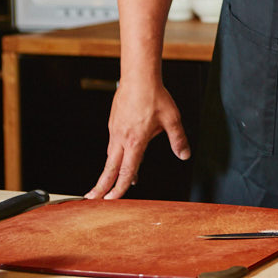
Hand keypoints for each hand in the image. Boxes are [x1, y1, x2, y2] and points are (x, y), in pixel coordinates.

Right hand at [86, 76, 189, 198]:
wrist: (139, 77)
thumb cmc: (155, 96)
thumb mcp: (172, 119)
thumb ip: (178, 139)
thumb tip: (184, 155)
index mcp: (135, 141)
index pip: (126, 171)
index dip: (119, 187)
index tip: (111, 200)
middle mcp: (121, 138)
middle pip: (110, 167)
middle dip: (101, 186)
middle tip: (92, 199)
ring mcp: (115, 130)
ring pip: (111, 155)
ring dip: (110, 170)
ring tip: (110, 182)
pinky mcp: (113, 122)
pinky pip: (113, 143)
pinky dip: (116, 155)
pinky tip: (122, 155)